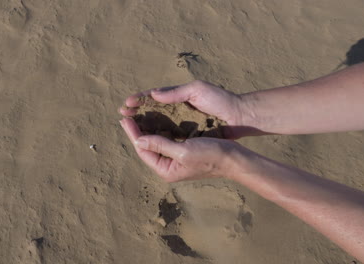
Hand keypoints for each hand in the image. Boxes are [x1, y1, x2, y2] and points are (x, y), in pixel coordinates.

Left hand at [119, 118, 244, 181]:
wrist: (234, 159)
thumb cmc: (210, 155)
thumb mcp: (183, 151)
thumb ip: (160, 145)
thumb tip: (138, 140)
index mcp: (166, 170)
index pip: (143, 150)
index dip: (132, 133)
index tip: (124, 118)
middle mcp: (168, 167)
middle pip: (146, 146)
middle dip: (136, 131)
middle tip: (126, 114)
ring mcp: (176, 160)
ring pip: (155, 142)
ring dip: (146, 129)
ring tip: (136, 115)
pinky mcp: (183, 152)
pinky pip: (165, 140)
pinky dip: (158, 129)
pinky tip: (154, 120)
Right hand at [120, 80, 255, 138]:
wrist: (241, 116)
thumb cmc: (221, 100)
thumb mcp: (198, 90)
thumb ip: (176, 92)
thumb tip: (153, 94)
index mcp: (179, 96)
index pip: (154, 98)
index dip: (139, 100)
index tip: (126, 104)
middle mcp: (178, 110)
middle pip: (152, 111)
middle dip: (137, 113)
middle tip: (122, 115)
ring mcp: (183, 123)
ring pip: (158, 125)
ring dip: (143, 126)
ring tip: (129, 127)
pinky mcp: (188, 135)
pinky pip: (169, 137)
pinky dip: (157, 137)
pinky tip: (147, 140)